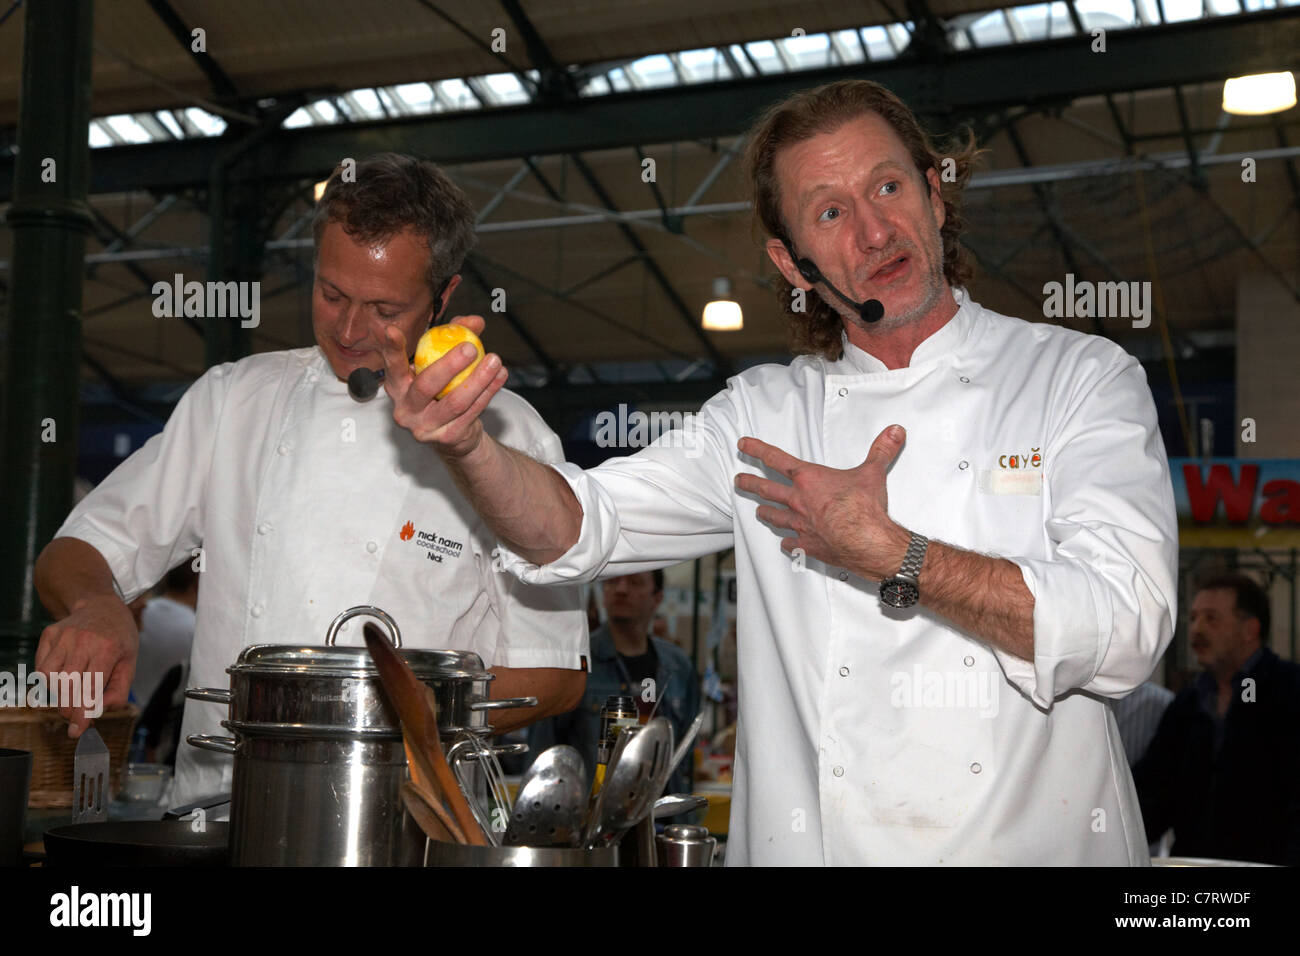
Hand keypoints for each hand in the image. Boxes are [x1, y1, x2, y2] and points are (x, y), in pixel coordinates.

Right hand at [34, 595, 138, 736]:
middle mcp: (83, 640)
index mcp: (108, 648)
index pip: (90, 688)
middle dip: (69, 707)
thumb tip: (97, 712)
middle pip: (67, 686)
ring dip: (58, 693)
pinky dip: (48, 678)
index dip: (82, 712)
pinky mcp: (49, 634)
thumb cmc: (119, 638)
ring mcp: (63, 636)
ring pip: (50, 678)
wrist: (102, 607)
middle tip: (73, 715)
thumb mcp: (130, 663)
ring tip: (72, 690)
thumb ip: (118, 691)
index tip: (77, 730)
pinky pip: (41, 666)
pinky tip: (63, 674)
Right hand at [378, 314, 508, 458]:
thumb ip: (454, 338)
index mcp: (398, 387)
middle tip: (470, 347)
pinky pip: (472, 412)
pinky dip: (488, 392)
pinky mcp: (447, 437)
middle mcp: (405, 409)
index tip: (392, 330)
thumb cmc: (442, 390)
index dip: (391, 349)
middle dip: (449, 365)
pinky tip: (500, 376)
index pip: (392, 366)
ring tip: (495, 360)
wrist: (453, 434)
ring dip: (479, 379)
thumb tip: (475, 322)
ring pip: (455, 401)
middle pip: (426, 386)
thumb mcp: (442, 363)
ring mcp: (425, 427)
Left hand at [735, 425, 911, 579]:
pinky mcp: (807, 545)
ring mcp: (800, 525)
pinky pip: (791, 543)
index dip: (757, 449)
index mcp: (809, 479)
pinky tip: (785, 542)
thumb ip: (881, 450)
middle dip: (750, 483)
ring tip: (758, 511)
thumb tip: (894, 432)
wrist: (867, 542)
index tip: (743, 445)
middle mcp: (799, 501)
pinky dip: (788, 542)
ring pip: (774, 516)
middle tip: (739, 481)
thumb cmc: (864, 509)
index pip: (776, 459)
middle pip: (766, 489)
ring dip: (765, 512)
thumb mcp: (873, 472)